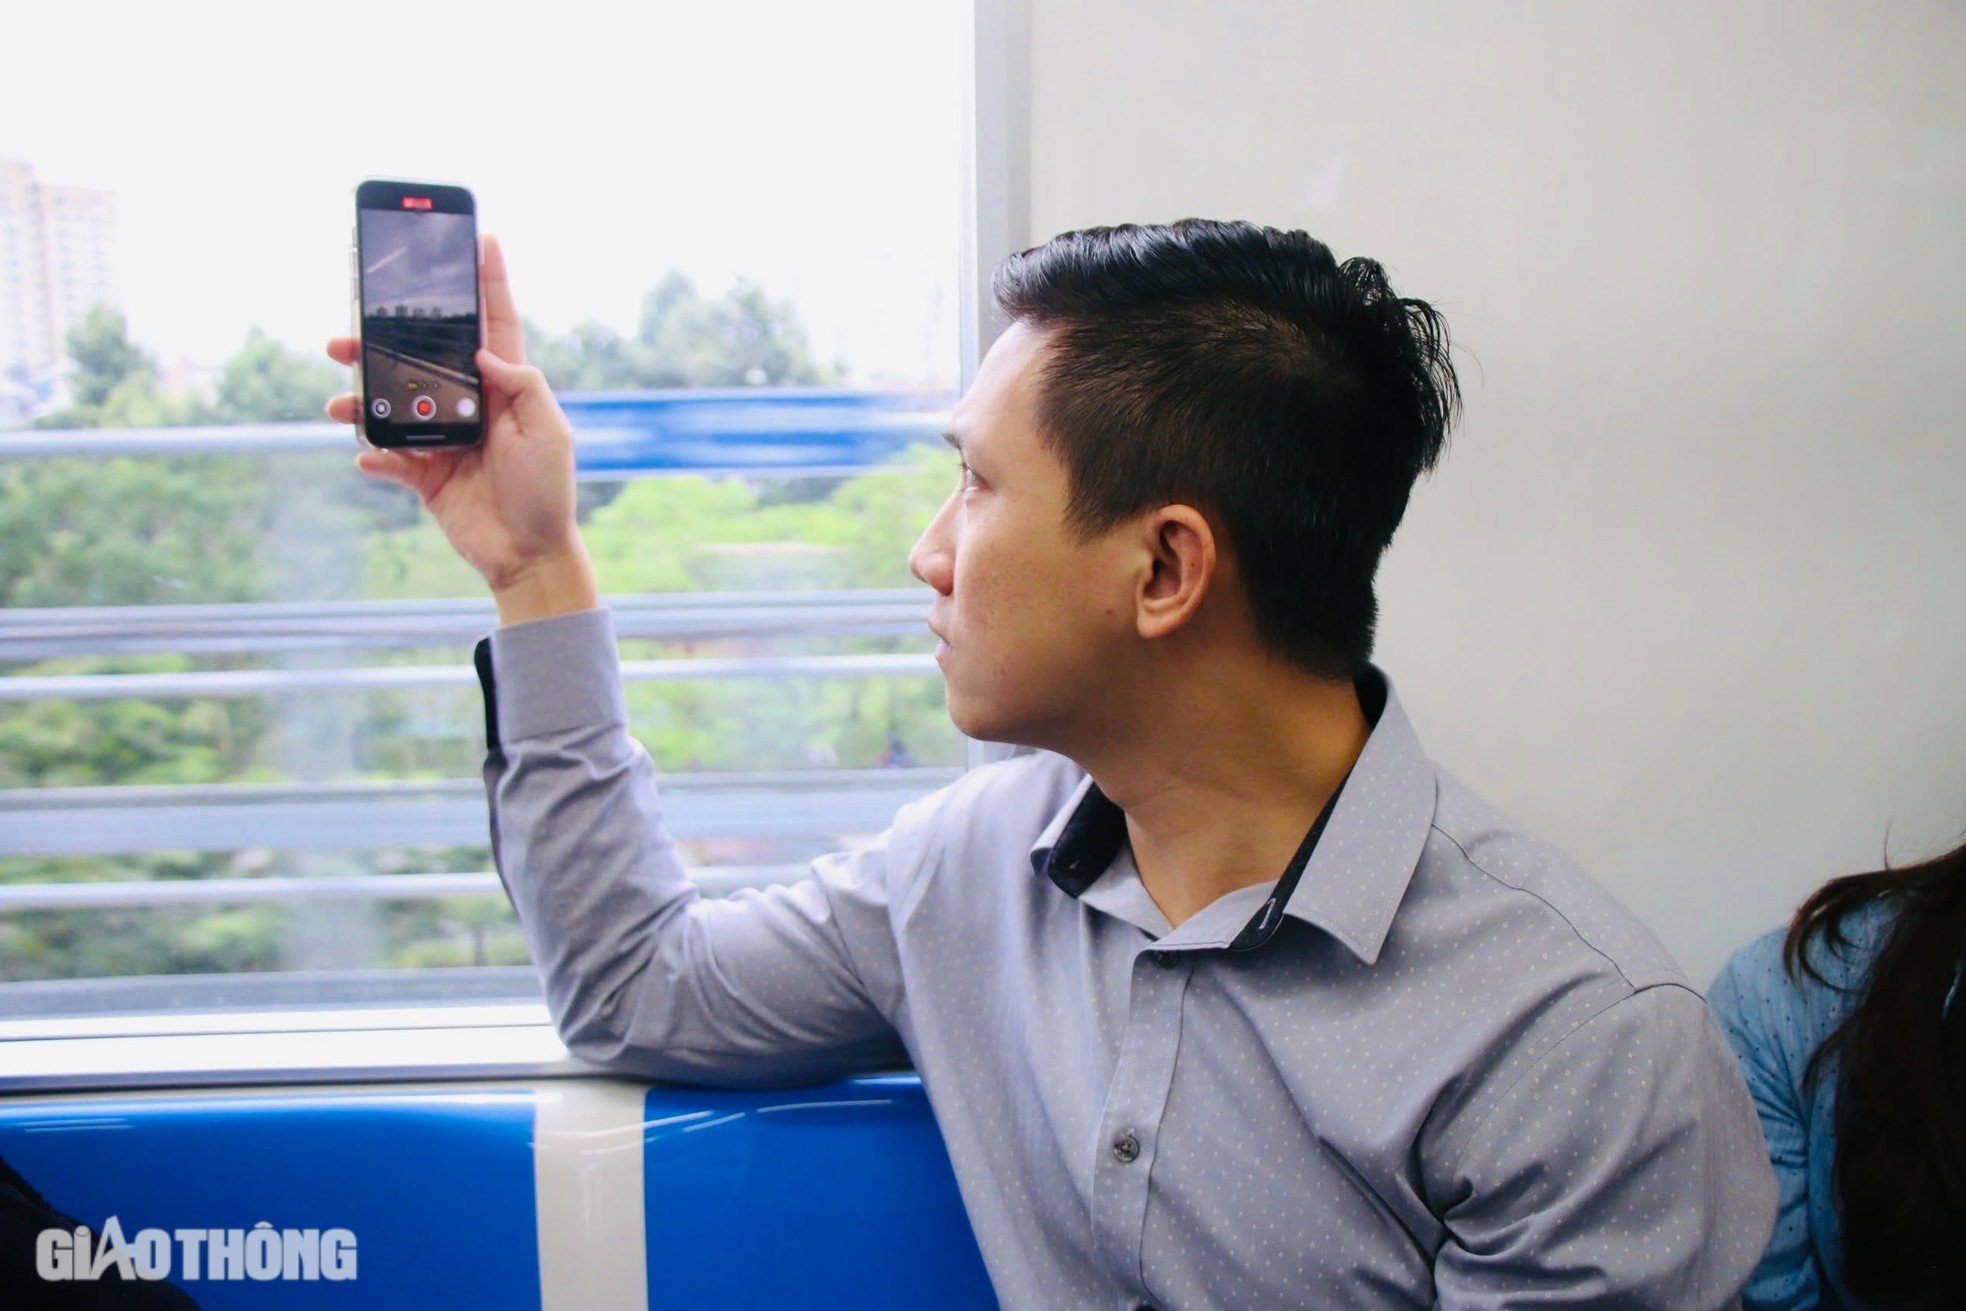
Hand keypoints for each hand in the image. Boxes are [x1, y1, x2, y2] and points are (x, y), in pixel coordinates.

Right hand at [326, 234, 596, 623]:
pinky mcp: (425, 476)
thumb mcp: (549, 432)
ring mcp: (443, 439)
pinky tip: (368, 456)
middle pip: (421, 358)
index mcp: (505, 389)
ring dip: (360, 399)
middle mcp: (470, 406)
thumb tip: (484, 353)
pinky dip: (374, 455)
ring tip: (339, 401)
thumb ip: (521, 386)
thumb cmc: (548, 494)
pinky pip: (388, 458)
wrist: (529, 556)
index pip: (495, 325)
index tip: (480, 236)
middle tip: (348, 328)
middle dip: (383, 340)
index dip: (488, 282)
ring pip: (391, 404)